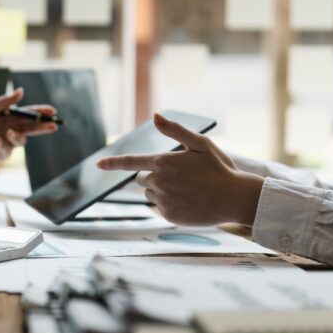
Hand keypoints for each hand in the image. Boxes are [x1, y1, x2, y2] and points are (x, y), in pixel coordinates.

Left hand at [0, 88, 57, 172]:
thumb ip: (5, 101)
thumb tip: (21, 91)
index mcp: (10, 117)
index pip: (29, 113)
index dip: (41, 112)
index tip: (52, 110)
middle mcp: (12, 128)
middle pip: (32, 128)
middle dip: (43, 127)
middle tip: (53, 126)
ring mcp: (8, 142)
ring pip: (21, 140)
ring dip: (17, 136)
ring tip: (8, 133)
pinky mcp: (3, 153)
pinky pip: (8, 150)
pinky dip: (3, 144)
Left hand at [97, 114, 264, 225]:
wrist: (235, 198)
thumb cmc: (219, 168)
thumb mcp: (200, 144)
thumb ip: (175, 131)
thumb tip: (155, 117)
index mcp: (163, 162)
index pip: (130, 162)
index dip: (113, 163)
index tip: (98, 164)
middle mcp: (159, 182)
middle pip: (142, 178)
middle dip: (154, 174)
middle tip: (179, 175)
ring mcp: (162, 200)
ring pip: (150, 193)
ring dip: (161, 190)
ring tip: (186, 188)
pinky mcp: (168, 215)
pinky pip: (160, 207)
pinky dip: (169, 203)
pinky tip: (188, 200)